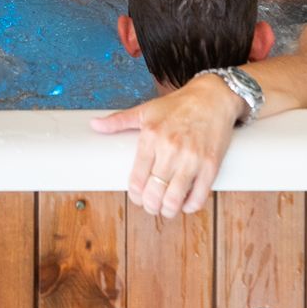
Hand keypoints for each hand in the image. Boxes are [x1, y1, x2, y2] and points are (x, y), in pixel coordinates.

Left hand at [90, 76, 242, 215]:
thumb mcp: (146, 110)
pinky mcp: (211, 165)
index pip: (137, 179)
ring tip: (166, 207)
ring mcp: (192, 158)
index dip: (135, 195)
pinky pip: (199, 196)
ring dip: (168, 210)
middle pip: (154, 193)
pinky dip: (190, 207)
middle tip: (151, 204)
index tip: (137, 197)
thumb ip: (119, 121)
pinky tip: (185, 203)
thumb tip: (94, 125)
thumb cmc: (178, 105)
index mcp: (151, 137)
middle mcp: (170, 149)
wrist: (213, 97)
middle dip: (150, 205)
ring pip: (174, 199)